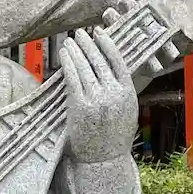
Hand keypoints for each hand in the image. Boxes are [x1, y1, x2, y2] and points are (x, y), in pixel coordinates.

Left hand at [61, 25, 138, 164]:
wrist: (103, 161)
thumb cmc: (113, 137)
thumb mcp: (127, 111)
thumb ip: (122, 90)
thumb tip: (112, 68)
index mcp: (128, 93)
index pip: (118, 60)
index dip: (107, 43)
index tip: (100, 32)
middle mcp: (113, 94)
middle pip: (99, 60)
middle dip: (88, 43)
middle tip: (80, 33)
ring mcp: (96, 100)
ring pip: (84, 67)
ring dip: (76, 50)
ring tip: (70, 41)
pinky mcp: (79, 106)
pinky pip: (72, 78)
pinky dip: (68, 64)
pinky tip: (64, 55)